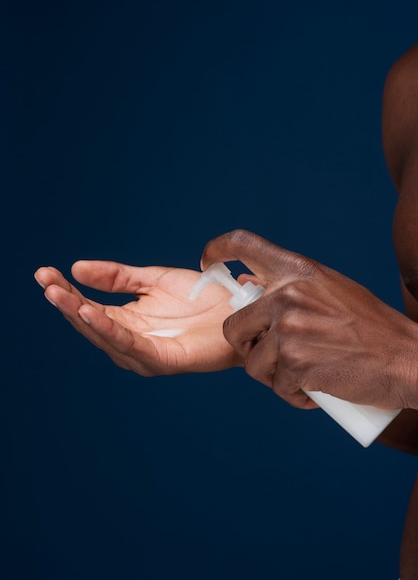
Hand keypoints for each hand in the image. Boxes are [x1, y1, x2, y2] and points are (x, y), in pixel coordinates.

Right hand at [34, 261, 239, 374]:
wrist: (239, 308)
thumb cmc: (200, 298)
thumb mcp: (152, 279)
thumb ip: (117, 276)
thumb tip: (76, 267)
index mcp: (127, 321)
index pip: (88, 307)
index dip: (66, 290)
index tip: (45, 273)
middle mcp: (131, 340)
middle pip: (90, 322)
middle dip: (66, 301)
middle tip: (45, 281)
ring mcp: (145, 353)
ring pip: (104, 335)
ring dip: (80, 315)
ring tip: (60, 294)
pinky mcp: (162, 360)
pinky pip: (130, 344)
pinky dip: (108, 329)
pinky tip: (90, 312)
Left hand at [201, 229, 417, 409]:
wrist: (406, 357)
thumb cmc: (370, 326)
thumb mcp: (329, 290)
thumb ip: (291, 288)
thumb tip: (249, 287)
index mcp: (297, 270)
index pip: (243, 244)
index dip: (217, 249)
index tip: (207, 263)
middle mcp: (287, 295)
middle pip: (232, 325)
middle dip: (245, 347)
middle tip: (269, 356)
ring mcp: (289, 330)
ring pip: (252, 363)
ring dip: (272, 376)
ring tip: (302, 376)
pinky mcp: (295, 364)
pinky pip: (276, 386)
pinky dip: (293, 395)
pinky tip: (315, 392)